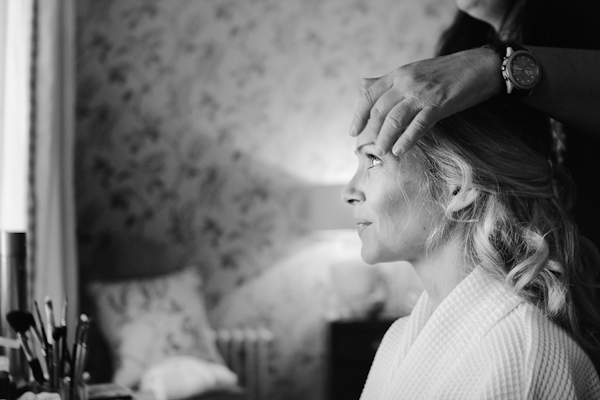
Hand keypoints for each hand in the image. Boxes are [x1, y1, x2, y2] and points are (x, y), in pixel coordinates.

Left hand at [349, 47, 503, 154]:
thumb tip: (362, 87)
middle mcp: (406, 82)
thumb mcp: (413, 72)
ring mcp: (422, 93)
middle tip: (370, 149)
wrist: (481, 66)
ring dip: (385, 138)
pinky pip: (418, 125)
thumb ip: (388, 82)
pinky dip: (406, 139)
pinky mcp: (439, 104)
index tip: (352, 132)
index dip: (359, 115)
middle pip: (380, 110)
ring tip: (381, 152)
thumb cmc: (447, 72)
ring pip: (395, 118)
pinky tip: (399, 150)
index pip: (369, 95)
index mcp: (398, 74)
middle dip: (372, 131)